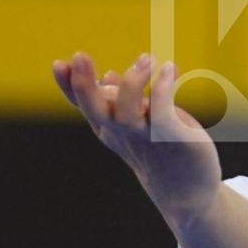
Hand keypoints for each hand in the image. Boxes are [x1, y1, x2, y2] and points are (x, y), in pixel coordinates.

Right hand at [51, 51, 222, 224]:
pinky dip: (163, 89)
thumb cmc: (161, 153)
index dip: (69, 85)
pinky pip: (163, 113)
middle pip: (95, 110)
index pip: (83, 105)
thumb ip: (122, 102)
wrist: (188, 192)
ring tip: (147, 58)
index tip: (59, 63)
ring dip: (132, 83)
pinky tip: (170, 68)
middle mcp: (123, 133)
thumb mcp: (137, 124)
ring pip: (126, 113)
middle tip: (80, 55)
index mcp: (110, 128)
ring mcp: (147, 137)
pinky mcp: (172, 138)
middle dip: (83, 84)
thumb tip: (109, 76)